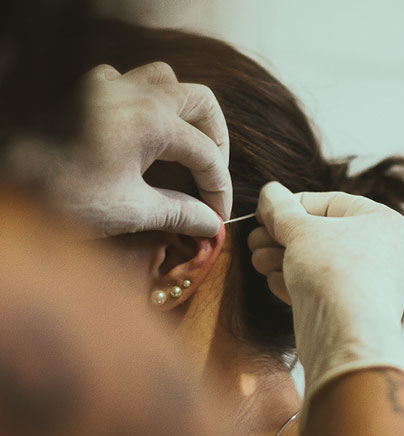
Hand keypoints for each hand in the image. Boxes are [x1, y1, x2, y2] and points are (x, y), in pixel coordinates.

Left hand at [16, 62, 231, 237]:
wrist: (6, 179)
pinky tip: (137, 124)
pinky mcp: (85, 92)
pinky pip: (124, 79)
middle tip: (212, 172)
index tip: (217, 215)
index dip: (219, 187)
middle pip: (200, 102)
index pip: (206, 153)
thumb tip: (211, 224)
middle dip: (215, 137)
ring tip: (184, 142)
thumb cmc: (64, 196)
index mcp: (153, 120)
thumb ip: (178, 212)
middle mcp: (136, 93)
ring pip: (165, 79)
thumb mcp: (129, 211)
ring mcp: (108, 87)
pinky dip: (141, 98)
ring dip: (183, 109)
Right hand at [248, 181, 403, 426]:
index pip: (330, 202)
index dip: (292, 206)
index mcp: (382, 221)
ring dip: (283, 259)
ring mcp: (370, 283)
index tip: (263, 213)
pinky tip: (273, 281)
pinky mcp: (354, 311)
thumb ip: (281, 209)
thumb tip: (269, 193)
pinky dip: (296, 282)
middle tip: (254, 241)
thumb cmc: (333, 273)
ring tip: (257, 260)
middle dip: (282, 236)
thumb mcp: (300, 230)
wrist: (346, 337)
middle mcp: (383, 251)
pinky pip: (323, 288)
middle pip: (322, 233)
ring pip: (319, 262)